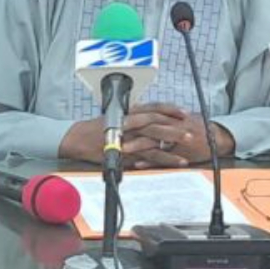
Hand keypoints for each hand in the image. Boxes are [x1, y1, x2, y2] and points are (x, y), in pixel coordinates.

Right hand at [57, 104, 186, 165]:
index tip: (183, 112)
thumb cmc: (96, 128)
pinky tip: (177, 160)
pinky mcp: (127, 153)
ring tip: (188, 144)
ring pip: (155, 138)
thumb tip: (148, 116)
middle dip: (175, 125)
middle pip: (156, 122)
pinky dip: (164, 158)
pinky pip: (149, 156)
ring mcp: (128, 138)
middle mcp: (129, 123)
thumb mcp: (114, 116)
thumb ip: (132, 116)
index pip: (152, 107)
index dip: (169, 109)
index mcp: (128, 112)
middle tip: (191, 128)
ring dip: (173, 141)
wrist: (78, 139)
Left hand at [125, 102, 236, 167]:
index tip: (116, 118)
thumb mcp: (179, 117)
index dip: (131, 115)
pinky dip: (149, 161)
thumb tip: (142, 111)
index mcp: (170, 116)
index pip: (147, 113)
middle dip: (130, 129)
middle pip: (147, 125)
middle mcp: (171, 125)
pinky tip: (137, 164)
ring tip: (122, 149)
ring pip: (153, 142)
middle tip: (114, 131)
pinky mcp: (179, 154)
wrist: (218, 137)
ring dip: (137, 145)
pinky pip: (163, 158)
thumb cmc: (197, 127)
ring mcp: (175, 140)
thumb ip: (161, 115)